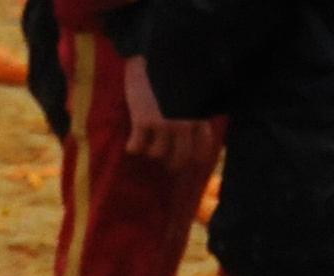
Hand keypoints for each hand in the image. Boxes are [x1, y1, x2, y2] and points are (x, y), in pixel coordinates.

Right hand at [121, 53, 212, 168]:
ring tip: (146, 146)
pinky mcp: (143, 121)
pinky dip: (133, 147)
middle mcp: (184, 123)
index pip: (202, 148)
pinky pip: (136, 147)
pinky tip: (131, 144)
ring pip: (157, 153)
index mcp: (198, 115)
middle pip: (180, 158)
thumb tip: (194, 125)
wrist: (155, 52)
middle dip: (172, 163)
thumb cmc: (174, 68)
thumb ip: (195, 108)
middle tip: (166, 164)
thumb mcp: (194, 89)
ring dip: (150, 151)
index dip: (194, 157)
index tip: (188, 160)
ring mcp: (163, 124)